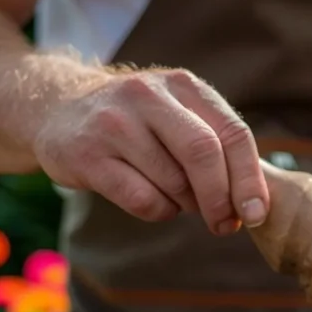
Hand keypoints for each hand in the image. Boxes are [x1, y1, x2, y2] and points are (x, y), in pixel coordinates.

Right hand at [33, 68, 269, 234]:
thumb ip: (218, 147)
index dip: (249, 178)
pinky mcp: (86, 153)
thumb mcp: (179, 116)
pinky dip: (159, 211)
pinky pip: (142, 199)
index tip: (256, 214)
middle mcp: (149, 95)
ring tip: (178, 199)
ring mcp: (114, 122)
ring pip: (173, 182)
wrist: (55, 107)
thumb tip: (256, 203)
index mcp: (184, 86)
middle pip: (204, 153)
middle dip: (221, 199)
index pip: (233, 133)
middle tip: (224, 225)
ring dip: (186, 205)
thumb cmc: (138, 123)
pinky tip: (152, 201)